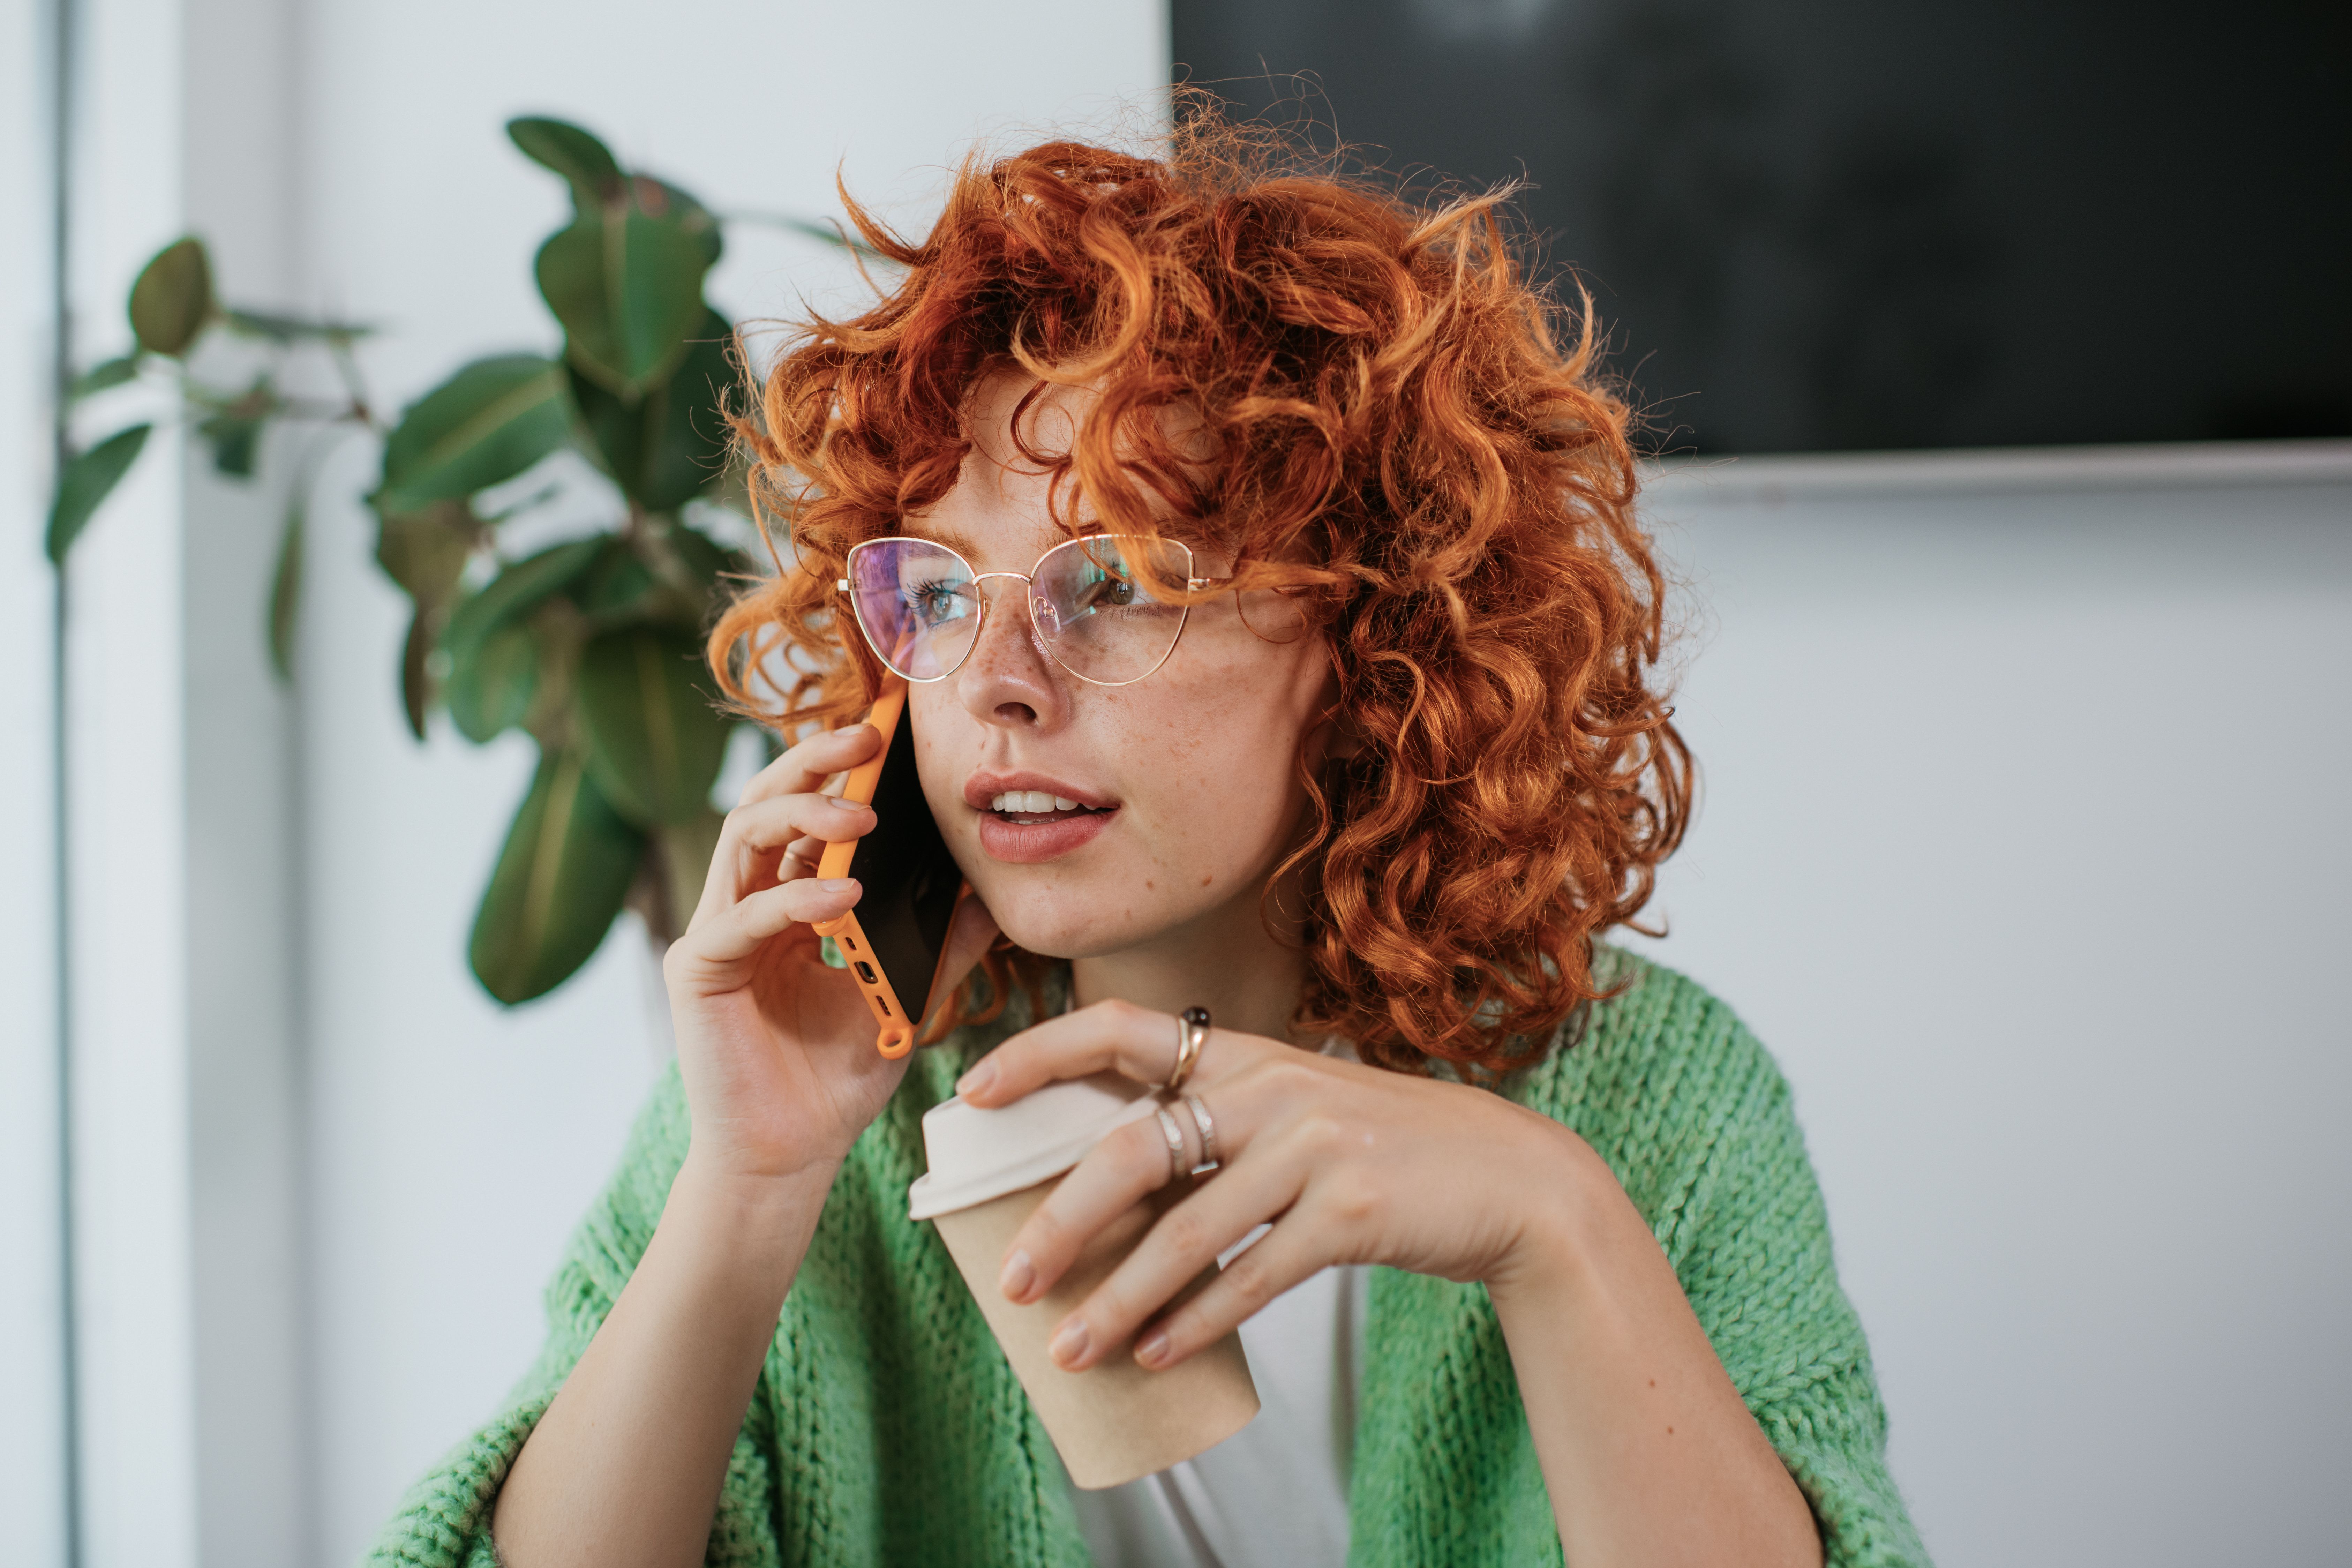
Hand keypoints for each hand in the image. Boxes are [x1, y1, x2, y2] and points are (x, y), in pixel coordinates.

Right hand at [662, 722, 998, 1183]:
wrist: (790, 1157)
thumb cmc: (837, 1080)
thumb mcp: (906, 999)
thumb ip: (939, 948)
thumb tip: (990, 896)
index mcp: (787, 902)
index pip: (808, 814)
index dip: (842, 768)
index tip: (892, 731)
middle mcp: (744, 903)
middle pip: (764, 801)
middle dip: (815, 762)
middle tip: (869, 740)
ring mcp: (715, 932)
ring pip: (743, 836)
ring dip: (804, 813)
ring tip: (862, 813)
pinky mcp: (697, 970)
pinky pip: (743, 917)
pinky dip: (796, 901)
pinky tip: (845, 898)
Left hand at [954, 1000, 1587, 1371]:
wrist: (1514, 1180)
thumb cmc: (1390, 1154)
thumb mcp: (1299, 1115)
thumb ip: (1218, 1130)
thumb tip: (1111, 1192)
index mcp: (1247, 1056)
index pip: (1121, 1026)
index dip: (1041, 1051)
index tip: (975, 1090)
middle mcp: (1272, 1089)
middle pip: (1133, 1149)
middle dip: (1062, 1220)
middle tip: (1014, 1277)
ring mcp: (1314, 1148)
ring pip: (1185, 1231)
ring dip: (1119, 1298)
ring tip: (1072, 1346)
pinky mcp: (1352, 1212)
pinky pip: (1250, 1275)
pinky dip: (1195, 1321)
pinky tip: (1156, 1353)